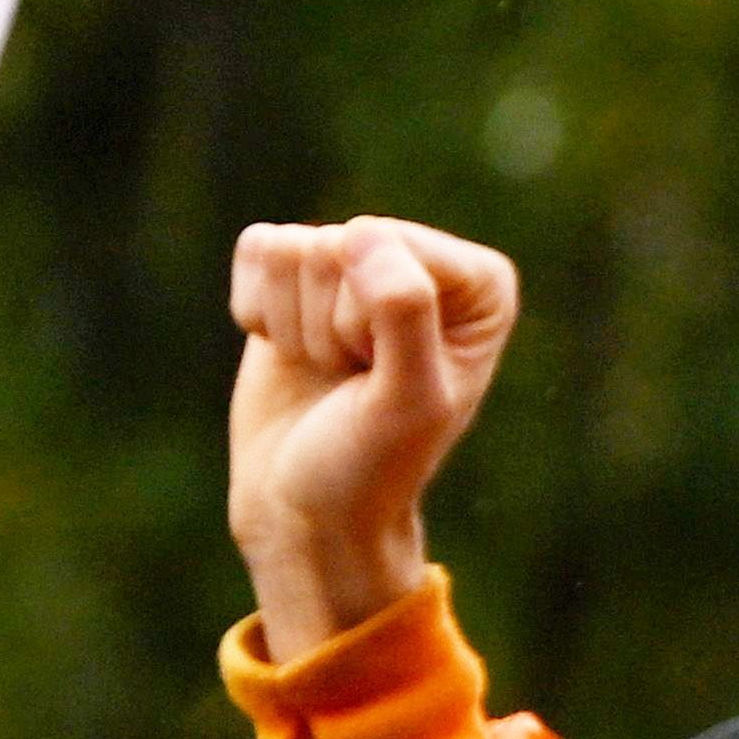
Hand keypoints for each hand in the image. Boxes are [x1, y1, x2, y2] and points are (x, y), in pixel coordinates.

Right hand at [225, 218, 516, 654]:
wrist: (309, 505)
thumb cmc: (372, 463)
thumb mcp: (407, 400)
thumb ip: (404, 312)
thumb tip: (362, 233)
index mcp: (481, 283)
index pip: (386, 246)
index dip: (368, 322)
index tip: (386, 377)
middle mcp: (426, 259)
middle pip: (336, 244)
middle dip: (329, 326)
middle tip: (355, 380)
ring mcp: (361, 262)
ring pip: (290, 248)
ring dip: (295, 326)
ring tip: (332, 371)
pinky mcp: (300, 272)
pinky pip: (256, 250)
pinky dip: (259, 312)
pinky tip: (293, 352)